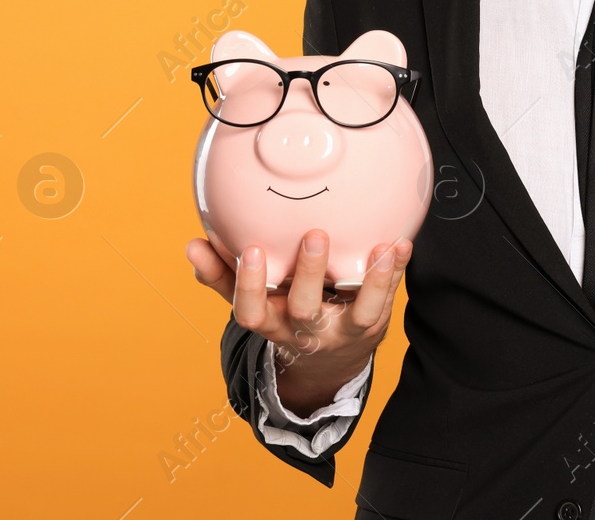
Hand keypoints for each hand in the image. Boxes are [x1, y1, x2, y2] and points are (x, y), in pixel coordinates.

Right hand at [185, 229, 410, 416]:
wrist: (327, 360)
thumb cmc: (282, 314)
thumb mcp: (252, 302)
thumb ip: (222, 275)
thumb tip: (193, 244)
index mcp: (270, 323)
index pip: (251, 312)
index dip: (249, 286)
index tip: (251, 249)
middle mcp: (305, 331)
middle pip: (303, 309)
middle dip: (308, 274)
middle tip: (314, 235)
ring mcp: (341, 331)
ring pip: (358, 312)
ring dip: (370, 279)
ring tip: (380, 246)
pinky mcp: (371, 326)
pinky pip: (386, 301)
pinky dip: (395, 273)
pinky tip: (401, 244)